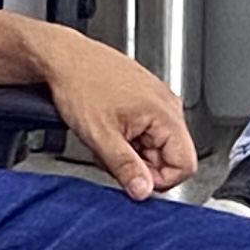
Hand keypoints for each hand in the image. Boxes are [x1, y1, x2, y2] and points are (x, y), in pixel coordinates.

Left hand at [33, 26, 195, 196]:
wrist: (64, 58)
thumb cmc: (79, 83)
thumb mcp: (100, 136)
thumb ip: (126, 168)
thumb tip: (143, 191)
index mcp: (165, 113)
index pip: (185, 165)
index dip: (158, 180)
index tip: (133, 178)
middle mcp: (168, 105)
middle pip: (170, 158)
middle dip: (141, 165)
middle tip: (112, 155)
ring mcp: (157, 101)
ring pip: (156, 147)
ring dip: (132, 152)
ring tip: (108, 138)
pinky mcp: (145, 100)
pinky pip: (147, 132)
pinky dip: (128, 139)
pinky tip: (110, 129)